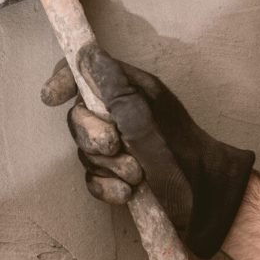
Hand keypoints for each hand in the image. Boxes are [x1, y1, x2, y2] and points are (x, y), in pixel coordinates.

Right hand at [41, 44, 255, 258]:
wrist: (207, 206)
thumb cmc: (184, 160)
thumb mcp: (146, 119)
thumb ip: (113, 87)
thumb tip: (86, 52)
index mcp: (131, 91)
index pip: (86, 71)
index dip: (65, 79)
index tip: (53, 97)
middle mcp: (123, 114)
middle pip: (78, 116)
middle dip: (93, 136)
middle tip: (117, 147)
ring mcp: (119, 146)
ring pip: (85, 150)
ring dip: (108, 166)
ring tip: (137, 175)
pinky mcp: (117, 174)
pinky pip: (92, 177)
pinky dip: (107, 187)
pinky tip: (128, 193)